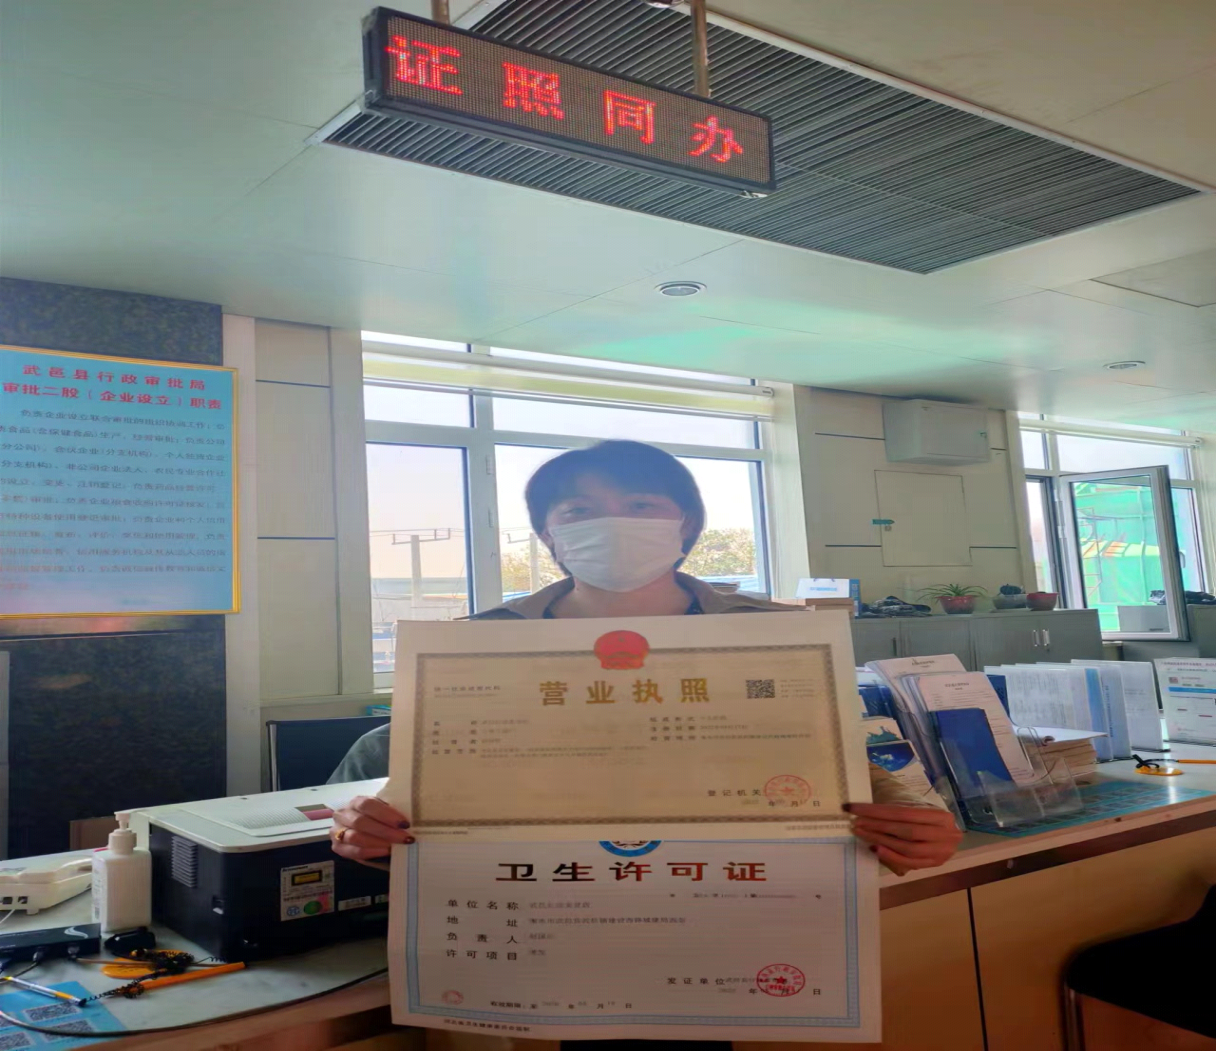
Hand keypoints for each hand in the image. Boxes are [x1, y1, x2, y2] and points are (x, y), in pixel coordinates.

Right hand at [331, 796, 412, 864]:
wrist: (365, 832)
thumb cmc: (378, 819)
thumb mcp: (384, 811)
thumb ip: (392, 812)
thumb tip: (413, 816)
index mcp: (356, 801)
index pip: (368, 804)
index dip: (387, 814)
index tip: (405, 824)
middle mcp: (343, 814)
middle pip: (362, 822)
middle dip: (386, 831)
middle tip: (405, 838)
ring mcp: (337, 831)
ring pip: (355, 837)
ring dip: (377, 843)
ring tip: (395, 847)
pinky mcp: (337, 847)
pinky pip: (353, 851)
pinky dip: (370, 852)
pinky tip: (385, 852)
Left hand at [846, 802, 961, 875]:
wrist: (945, 830)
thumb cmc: (924, 814)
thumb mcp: (915, 804)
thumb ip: (895, 806)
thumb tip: (864, 807)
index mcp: (940, 815)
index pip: (902, 812)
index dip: (876, 810)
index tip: (853, 808)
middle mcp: (946, 834)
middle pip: (905, 831)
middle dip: (877, 827)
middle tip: (856, 823)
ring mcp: (942, 852)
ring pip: (907, 849)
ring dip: (881, 842)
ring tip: (862, 834)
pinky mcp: (935, 864)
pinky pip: (910, 863)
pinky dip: (891, 856)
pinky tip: (875, 849)